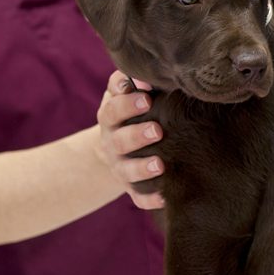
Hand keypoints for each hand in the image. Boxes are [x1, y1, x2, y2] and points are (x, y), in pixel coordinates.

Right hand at [96, 70, 164, 208]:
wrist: (116, 147)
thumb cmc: (129, 111)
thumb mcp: (122, 92)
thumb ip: (128, 80)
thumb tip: (146, 75)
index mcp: (110, 117)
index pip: (113, 109)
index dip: (127, 104)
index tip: (147, 98)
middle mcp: (112, 143)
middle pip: (121, 140)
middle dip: (137, 135)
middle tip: (157, 130)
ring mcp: (120, 167)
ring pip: (128, 170)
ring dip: (143, 168)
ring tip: (161, 165)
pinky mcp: (131, 187)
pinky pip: (137, 197)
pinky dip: (149, 199)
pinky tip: (164, 197)